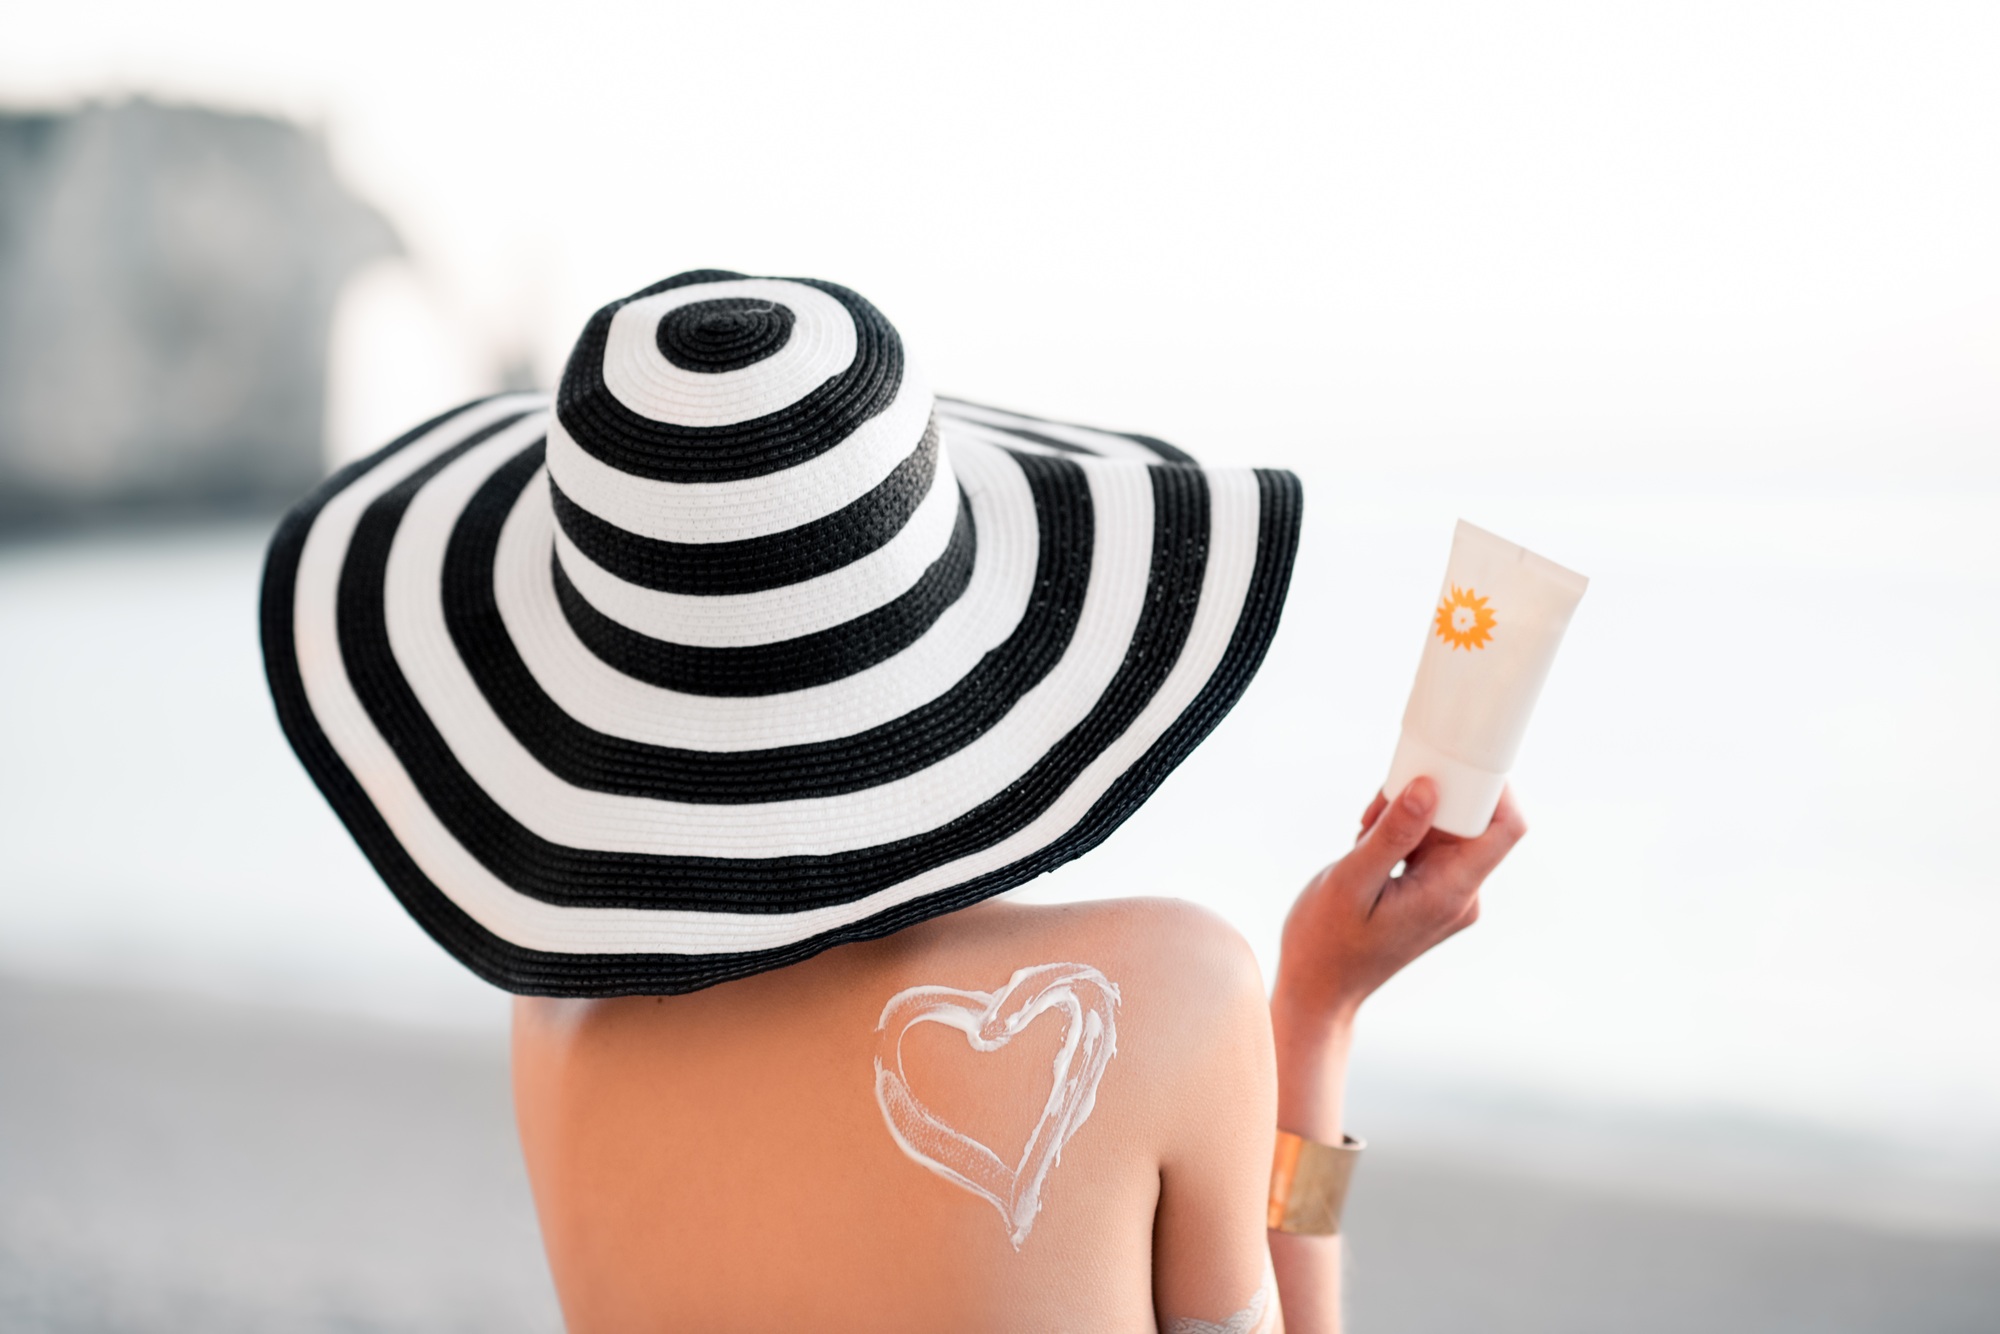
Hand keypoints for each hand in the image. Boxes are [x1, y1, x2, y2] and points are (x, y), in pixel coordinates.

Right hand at [1272, 777, 1527, 1030]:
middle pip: (1473, 822)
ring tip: (1362, 834)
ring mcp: (1448, 897)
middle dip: (1430, 797)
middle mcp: (1461, 895)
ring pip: (1447, 831)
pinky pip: (1430, 847)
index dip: (1493, 787)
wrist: (1319, 989)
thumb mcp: (1350, 882)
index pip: (1504, 828)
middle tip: (1378, 806)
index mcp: (1451, 893)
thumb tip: (1428, 787)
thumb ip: (1392, 835)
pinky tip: (1366, 847)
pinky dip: (1402, 834)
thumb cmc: (1326, 942)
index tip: (1451, 763)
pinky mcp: (1431, 895)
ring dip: (1408, 816)